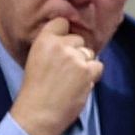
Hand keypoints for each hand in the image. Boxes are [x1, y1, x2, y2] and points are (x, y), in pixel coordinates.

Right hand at [10, 17, 101, 134]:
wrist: (38, 112)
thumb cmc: (35, 89)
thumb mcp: (37, 59)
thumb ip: (53, 47)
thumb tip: (72, 41)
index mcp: (44, 40)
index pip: (62, 22)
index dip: (65, 33)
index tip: (64, 44)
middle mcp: (60, 45)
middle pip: (79, 39)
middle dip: (76, 52)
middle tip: (66, 69)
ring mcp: (75, 58)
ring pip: (89, 53)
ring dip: (85, 64)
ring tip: (71, 79)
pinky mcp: (87, 71)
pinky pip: (99, 66)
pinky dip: (93, 75)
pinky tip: (79, 84)